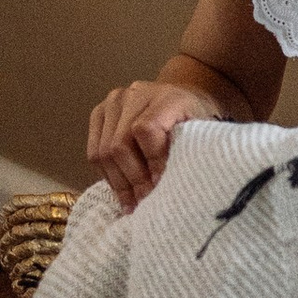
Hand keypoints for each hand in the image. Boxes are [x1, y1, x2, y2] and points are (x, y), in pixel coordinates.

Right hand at [88, 80, 225, 210]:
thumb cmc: (195, 120)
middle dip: (133, 179)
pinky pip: (94, 151)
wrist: (184, 98)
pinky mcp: (99, 113)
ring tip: (132, 203)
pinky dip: (107, 174)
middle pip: (120, 144)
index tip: (160, 185)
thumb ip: (188, 152)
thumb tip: (168, 187)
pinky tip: (121, 191)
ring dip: (118, 182)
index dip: (152, 161)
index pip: (146, 129)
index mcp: (167, 96)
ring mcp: (114, 102)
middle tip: (144, 202)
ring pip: (103, 151)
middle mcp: (136, 93)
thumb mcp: (202, 132)